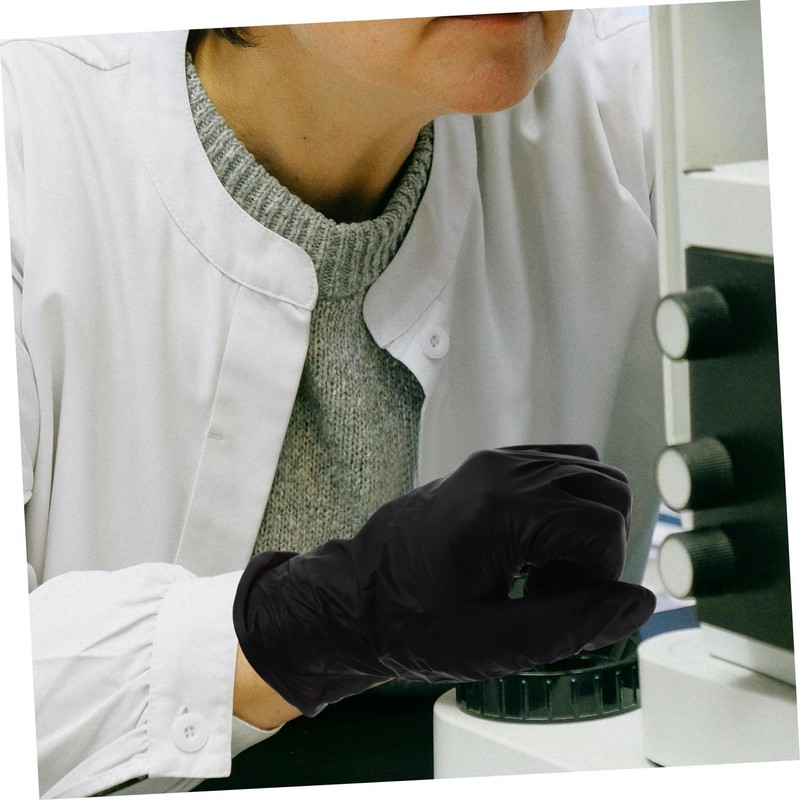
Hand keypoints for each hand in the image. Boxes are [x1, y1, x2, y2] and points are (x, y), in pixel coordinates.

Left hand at [233, 445, 654, 716]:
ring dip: (588, 524)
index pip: (604, 524)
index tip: (561, 605)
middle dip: (600, 548)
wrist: (358, 596)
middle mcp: (501, 470)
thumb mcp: (491, 646)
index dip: (601, 575)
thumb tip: (638, 601)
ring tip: (543, 569)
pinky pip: (561, 465)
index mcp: (499, 511)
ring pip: (591, 473)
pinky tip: (535, 545)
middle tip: (554, 590)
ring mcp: (496, 460)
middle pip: (608, 490)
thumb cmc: (412, 625)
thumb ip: (572, 626)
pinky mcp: (492, 464)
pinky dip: (569, 504)